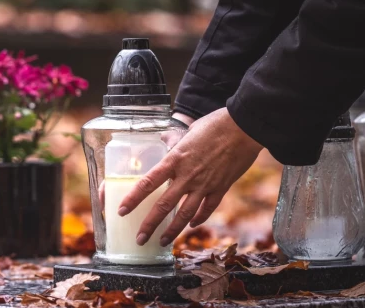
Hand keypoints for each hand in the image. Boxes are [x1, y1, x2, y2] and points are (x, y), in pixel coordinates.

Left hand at [118, 108, 262, 246]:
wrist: (244, 128)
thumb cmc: (215, 125)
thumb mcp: (188, 131)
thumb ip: (175, 141)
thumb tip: (165, 140)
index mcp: (175, 159)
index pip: (148, 183)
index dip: (133, 199)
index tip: (122, 210)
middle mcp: (187, 176)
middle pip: (164, 206)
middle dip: (149, 225)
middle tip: (140, 239)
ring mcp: (205, 184)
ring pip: (185, 214)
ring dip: (173, 230)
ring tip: (163, 241)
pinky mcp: (221, 188)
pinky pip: (208, 209)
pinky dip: (199, 219)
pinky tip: (191, 225)